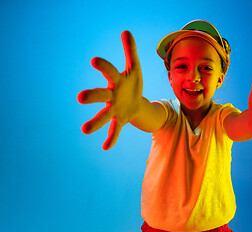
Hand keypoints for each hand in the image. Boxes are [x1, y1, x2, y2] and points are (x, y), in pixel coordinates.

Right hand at [77, 31, 142, 149]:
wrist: (137, 101)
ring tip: (84, 130)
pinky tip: (105, 147)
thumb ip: (130, 51)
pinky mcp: (121, 119)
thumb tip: (126, 31)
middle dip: (92, 96)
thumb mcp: (135, 68)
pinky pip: (115, 129)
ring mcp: (115, 108)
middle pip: (101, 94)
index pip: (109, 72)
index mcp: (116, 80)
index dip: (103, 66)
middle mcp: (112, 95)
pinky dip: (111, 138)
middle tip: (80, 97)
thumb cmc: (132, 83)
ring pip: (104, 115)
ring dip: (95, 122)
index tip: (94, 61)